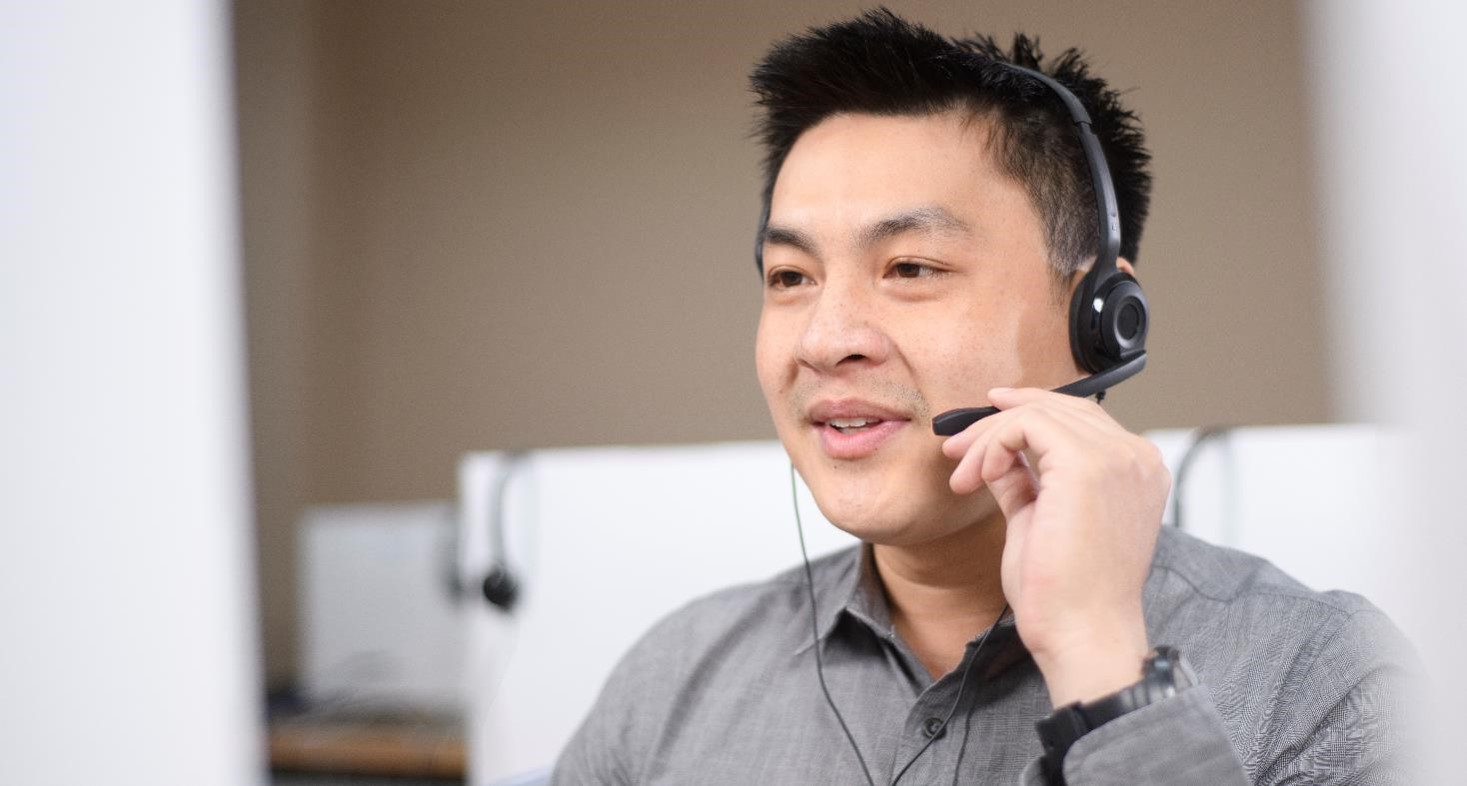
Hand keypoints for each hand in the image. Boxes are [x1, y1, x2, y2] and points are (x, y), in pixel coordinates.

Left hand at [940, 386, 1168, 705]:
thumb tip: (997, 456)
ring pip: (1039, 412)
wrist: (1081, 634)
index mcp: (1136, 472)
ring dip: (988, 438)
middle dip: (998, 423)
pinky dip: (994, 444)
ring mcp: (1117, 457)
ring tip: (964, 476)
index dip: (1024, 417)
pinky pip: (1028, 424)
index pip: (1079, 420)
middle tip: (956, 449)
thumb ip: (1025, 482)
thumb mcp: (1039, 521)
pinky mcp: (1086, 464)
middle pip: (1059, 407)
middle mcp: (1137, 458)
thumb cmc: (1065, 595)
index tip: (979, 436)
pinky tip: (981, 477)